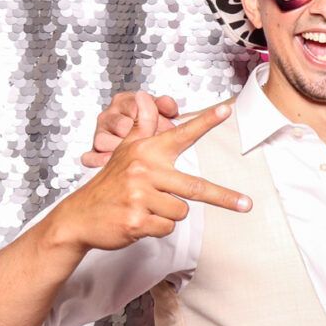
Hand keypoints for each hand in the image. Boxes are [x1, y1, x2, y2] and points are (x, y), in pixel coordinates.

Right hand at [54, 92, 250, 253]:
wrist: (78, 217)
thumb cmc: (108, 184)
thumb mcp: (123, 152)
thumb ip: (141, 126)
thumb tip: (145, 97)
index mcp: (146, 153)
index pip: (181, 134)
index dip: (205, 121)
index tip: (227, 110)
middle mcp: (144, 171)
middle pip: (196, 187)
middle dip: (225, 198)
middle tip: (247, 204)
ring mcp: (140, 197)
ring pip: (181, 212)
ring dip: (168, 215)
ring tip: (146, 209)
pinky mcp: (136, 220)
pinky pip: (167, 228)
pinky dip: (158, 228)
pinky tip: (139, 222)